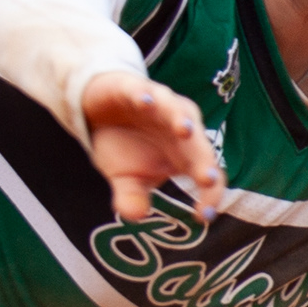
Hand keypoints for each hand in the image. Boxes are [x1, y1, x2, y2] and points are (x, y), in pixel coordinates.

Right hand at [82, 67, 224, 221]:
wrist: (98, 111)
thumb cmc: (124, 147)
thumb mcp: (125, 178)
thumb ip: (132, 196)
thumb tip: (135, 216)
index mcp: (186, 156)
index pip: (207, 175)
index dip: (209, 195)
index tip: (203, 217)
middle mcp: (180, 129)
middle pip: (198, 145)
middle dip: (203, 161)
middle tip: (207, 179)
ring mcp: (160, 107)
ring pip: (177, 111)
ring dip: (180, 119)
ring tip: (182, 130)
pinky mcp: (136, 89)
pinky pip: (143, 91)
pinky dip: (145, 96)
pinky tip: (145, 102)